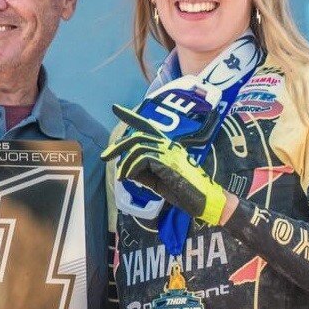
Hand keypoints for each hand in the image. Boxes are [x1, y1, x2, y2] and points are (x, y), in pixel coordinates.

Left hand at [101, 105, 227, 225]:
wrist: (204, 201)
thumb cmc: (184, 192)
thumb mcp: (157, 181)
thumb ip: (143, 172)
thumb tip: (126, 168)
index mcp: (167, 147)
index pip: (147, 126)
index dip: (131, 116)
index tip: (115, 108)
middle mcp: (169, 145)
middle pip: (138, 136)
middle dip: (118, 146)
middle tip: (104, 156)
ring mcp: (170, 152)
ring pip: (138, 147)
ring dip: (125, 163)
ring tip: (121, 177)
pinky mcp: (169, 161)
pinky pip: (142, 158)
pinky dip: (131, 168)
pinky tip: (128, 178)